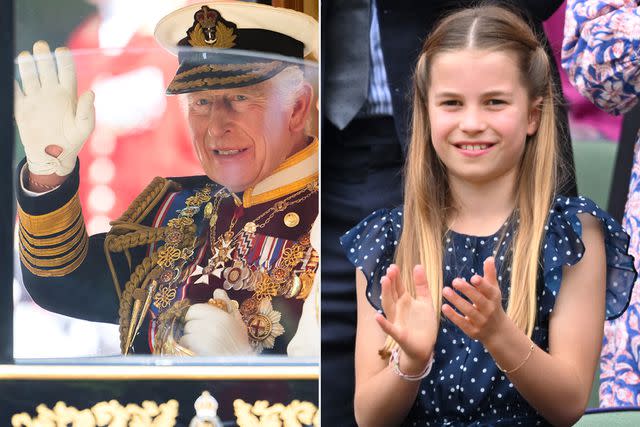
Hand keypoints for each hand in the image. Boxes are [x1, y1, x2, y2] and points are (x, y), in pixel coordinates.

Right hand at [14, 40, 94, 175]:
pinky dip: (13, 84)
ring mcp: (35, 98)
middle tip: (41, 46)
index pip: (66, 71)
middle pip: (46, 69)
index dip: (64, 60)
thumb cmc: (73, 141)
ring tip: (26, 56)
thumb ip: (87, 111)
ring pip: (30, 76)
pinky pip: (15, 92)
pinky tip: (12, 78)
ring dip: (27, 66)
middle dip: (44, 56)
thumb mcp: (84, 128)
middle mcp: (51, 92)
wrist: (53, 156)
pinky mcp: (21, 107)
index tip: (61, 50)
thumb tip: (90, 93)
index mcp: (68, 94)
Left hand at [179, 289, 251, 355]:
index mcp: (222, 316)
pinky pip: (185, 343)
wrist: (240, 366)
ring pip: (186, 332)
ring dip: (190, 339)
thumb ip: (228, 306)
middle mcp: (212, 323)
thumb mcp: (237, 323)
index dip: (196, 316)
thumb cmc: (239, 345)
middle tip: (202, 336)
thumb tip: (218, 291)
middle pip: (189, 321)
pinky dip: (188, 347)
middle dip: (193, 328)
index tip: (201, 323)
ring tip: (202, 345)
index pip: (195, 309)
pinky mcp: (198, 347)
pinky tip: (199, 351)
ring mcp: (204, 335)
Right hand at [375, 264, 437, 373]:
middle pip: (392, 294)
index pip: (398, 287)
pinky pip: (389, 328)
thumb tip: (418, 265)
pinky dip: (383, 323)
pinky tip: (377, 317)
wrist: (425, 347)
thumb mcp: (425, 302)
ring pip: (389, 306)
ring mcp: (397, 321)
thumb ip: (421, 285)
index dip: (396, 277)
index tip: (394, 266)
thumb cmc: (423, 324)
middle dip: (390, 282)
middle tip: (390, 271)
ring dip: (386, 294)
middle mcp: (398, 309)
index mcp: (404, 301)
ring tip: (384, 282)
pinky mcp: (399, 334)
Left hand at [442, 257, 507, 343]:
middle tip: (454, 281)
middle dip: (467, 290)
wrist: (497, 331)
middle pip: (478, 300)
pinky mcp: (473, 331)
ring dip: (456, 301)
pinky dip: (453, 316)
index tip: (473, 277)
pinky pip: (462, 323)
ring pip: (469, 311)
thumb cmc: (492, 304)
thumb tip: (489, 258)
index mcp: (494, 298)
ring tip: (445, 291)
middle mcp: (489, 310)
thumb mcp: (493, 290)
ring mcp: (481, 321)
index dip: (482, 284)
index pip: (489, 290)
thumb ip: (489, 275)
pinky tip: (444, 307)